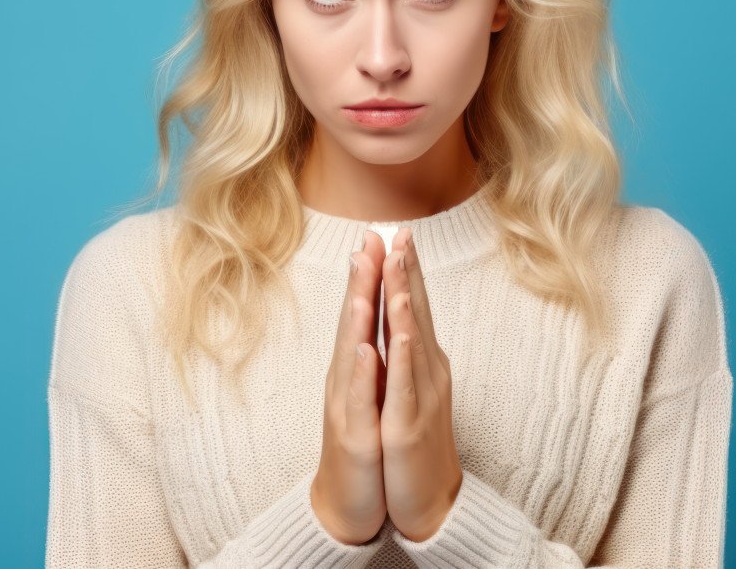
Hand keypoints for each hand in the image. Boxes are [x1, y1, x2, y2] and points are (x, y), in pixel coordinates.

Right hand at [310, 233, 388, 544]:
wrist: (349, 500)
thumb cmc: (366, 442)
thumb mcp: (375, 391)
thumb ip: (379, 352)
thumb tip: (388, 315)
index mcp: (360, 366)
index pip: (367, 311)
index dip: (374, 273)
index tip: (383, 234)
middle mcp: (348, 379)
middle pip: (355, 321)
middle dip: (363, 279)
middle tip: (369, 238)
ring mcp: (347, 407)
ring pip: (352, 354)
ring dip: (357, 316)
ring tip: (364, 280)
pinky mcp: (352, 436)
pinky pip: (357, 402)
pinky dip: (362, 374)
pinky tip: (367, 350)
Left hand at [379, 227, 463, 541]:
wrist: (429, 501)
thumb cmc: (416, 445)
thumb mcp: (411, 391)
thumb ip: (408, 354)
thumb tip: (402, 320)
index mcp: (422, 363)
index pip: (412, 307)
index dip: (406, 270)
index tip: (397, 232)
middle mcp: (426, 373)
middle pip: (415, 313)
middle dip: (407, 273)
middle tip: (402, 232)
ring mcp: (420, 398)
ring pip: (411, 341)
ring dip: (405, 303)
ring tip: (398, 268)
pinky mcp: (408, 425)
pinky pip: (403, 386)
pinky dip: (399, 357)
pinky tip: (395, 333)